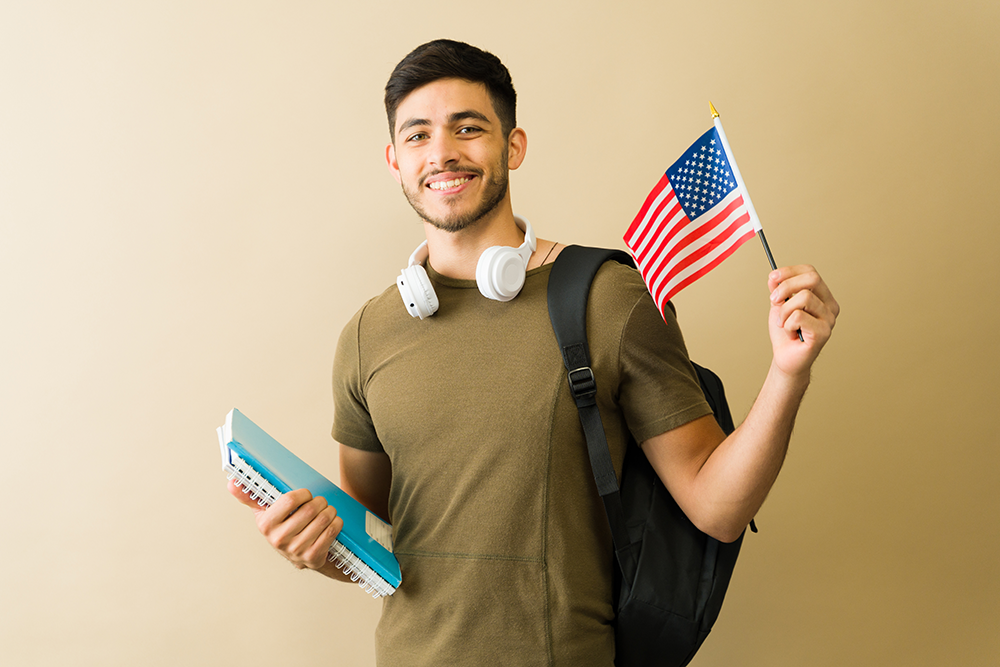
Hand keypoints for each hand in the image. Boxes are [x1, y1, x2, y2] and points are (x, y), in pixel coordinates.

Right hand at [228, 479, 343, 570]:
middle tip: (321, 502)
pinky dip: (336, 523)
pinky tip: (333, 522)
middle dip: (320, 502)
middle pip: (309, 510)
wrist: (299, 555)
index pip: (289, 500)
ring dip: (330, 511)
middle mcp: (279, 539)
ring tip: (328, 510)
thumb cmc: (283, 527)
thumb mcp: (266, 512)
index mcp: (265, 524)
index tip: (306, 495)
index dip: (303, 494)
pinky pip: (331, 532)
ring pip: (323, 520)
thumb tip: (231, 483)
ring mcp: (296, 550)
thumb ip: (250, 496)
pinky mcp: (312, 558)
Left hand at [767, 265, 838, 380]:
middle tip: (773, 300)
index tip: (773, 277)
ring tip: (783, 323)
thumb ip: (778, 291)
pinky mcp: (823, 332)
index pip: (811, 273)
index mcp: (823, 297)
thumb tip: (774, 277)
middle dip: (787, 287)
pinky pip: (799, 317)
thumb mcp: (779, 307)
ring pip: (804, 298)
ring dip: (784, 311)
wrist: (785, 358)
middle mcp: (830, 306)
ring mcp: (829, 320)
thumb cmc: (786, 334)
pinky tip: (790, 333)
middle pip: (812, 279)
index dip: (790, 271)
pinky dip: (787, 324)